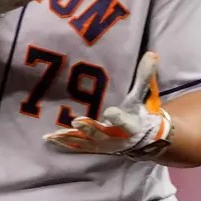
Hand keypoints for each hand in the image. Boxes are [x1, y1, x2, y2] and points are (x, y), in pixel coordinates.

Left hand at [47, 51, 173, 155]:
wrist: (141, 139)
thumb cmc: (138, 112)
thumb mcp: (142, 96)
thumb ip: (144, 76)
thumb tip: (151, 53)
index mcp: (130, 124)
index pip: (124, 120)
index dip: (118, 117)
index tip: (110, 112)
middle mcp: (116, 137)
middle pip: (102, 133)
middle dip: (89, 128)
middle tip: (76, 122)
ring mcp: (103, 144)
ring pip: (86, 142)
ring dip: (70, 138)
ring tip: (55, 134)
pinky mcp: (93, 147)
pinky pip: (77, 146)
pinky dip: (64, 143)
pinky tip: (49, 138)